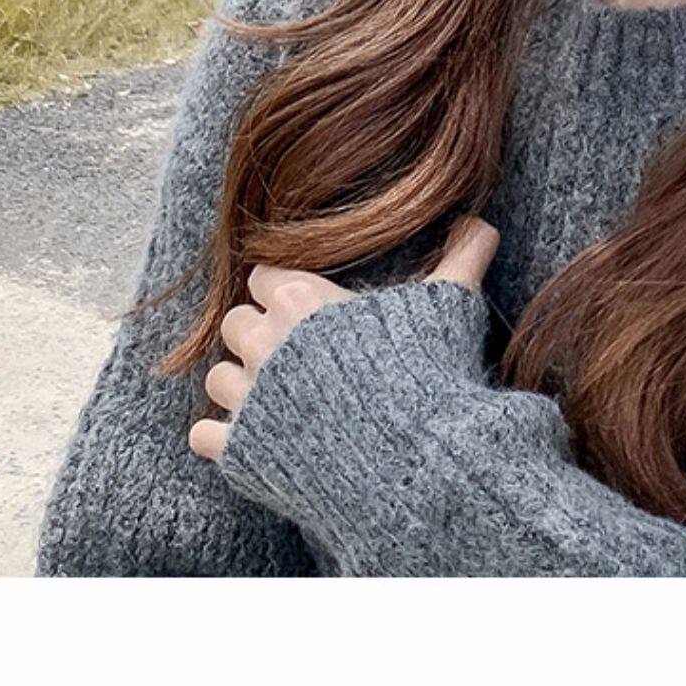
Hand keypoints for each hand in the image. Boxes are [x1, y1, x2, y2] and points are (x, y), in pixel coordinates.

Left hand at [188, 213, 500, 462]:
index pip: (264, 276)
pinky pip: (204, 434)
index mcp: (301, 298)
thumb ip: (462, 257)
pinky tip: (257, 439)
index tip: (308, 309)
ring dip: (241, 386)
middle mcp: (264, 342)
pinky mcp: (239, 449)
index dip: (284, 291)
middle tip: (293, 356)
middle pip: (235, 323)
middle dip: (259, 336)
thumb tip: (481, 222)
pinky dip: (223, 437)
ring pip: (218, 378)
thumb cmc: (426, 372)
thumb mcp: (448, 304)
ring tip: (275, 399)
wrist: (410, 462)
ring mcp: (248, 398)